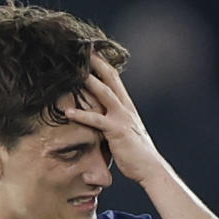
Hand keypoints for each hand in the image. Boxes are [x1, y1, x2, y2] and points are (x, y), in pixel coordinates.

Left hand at [60, 52, 167, 186]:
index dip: (103, 64)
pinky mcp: (117, 131)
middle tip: (81, 50)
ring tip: (72, 72)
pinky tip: (68, 112)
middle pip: (110, 79)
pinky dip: (81, 115)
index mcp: (127, 106)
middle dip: (96, 63)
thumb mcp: (125, 131)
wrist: (150, 168)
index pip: (114, 79)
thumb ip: (112, 120)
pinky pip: (96, 120)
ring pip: (104, 93)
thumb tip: (98, 115)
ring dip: (88, 81)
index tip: (90, 53)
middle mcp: (125, 108)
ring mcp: (122, 118)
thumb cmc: (136, 153)